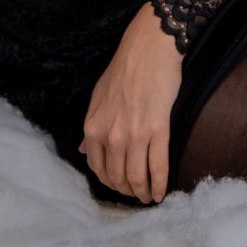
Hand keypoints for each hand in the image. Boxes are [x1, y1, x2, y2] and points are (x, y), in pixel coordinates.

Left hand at [80, 3, 182, 202]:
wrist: (149, 49)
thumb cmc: (125, 69)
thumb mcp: (98, 98)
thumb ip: (92, 129)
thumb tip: (84, 151)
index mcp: (93, 128)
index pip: (98, 169)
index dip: (111, 184)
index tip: (121, 188)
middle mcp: (110, 136)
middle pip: (118, 177)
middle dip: (128, 192)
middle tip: (138, 197)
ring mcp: (134, 135)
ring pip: (137, 176)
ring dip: (144, 192)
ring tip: (150, 198)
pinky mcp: (158, 130)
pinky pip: (158, 166)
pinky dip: (160, 184)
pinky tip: (162, 192)